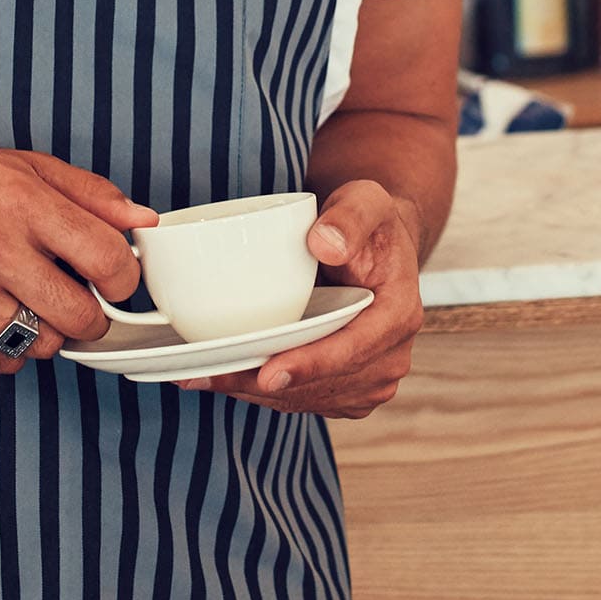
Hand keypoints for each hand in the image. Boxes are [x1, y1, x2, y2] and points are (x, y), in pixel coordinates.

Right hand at [0, 149, 155, 373]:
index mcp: (19, 200)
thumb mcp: (21, 169)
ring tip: (20, 298)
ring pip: (45, 344)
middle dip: (89, 314)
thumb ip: (89, 192)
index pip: (108, 259)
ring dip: (45, 329)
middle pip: (82, 316)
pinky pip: (6, 361)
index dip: (124, 278)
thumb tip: (145, 220)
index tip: (113, 279)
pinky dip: (9, 346)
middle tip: (71, 297)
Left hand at [179, 180, 421, 418]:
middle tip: (209, 375)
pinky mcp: (348, 386)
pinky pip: (305, 399)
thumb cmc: (368, 223)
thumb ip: (350, 217)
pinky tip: (226, 377)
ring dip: (256, 394)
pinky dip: (265, 394)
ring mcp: (371, 376)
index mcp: (398, 314)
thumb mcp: (365, 200)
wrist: (373, 245)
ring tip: (202, 377)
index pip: (354, 349)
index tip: (269, 373)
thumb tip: (326, 244)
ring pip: (309, 399)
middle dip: (265, 385)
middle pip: (324, 384)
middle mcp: (390, 355)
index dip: (311, 364)